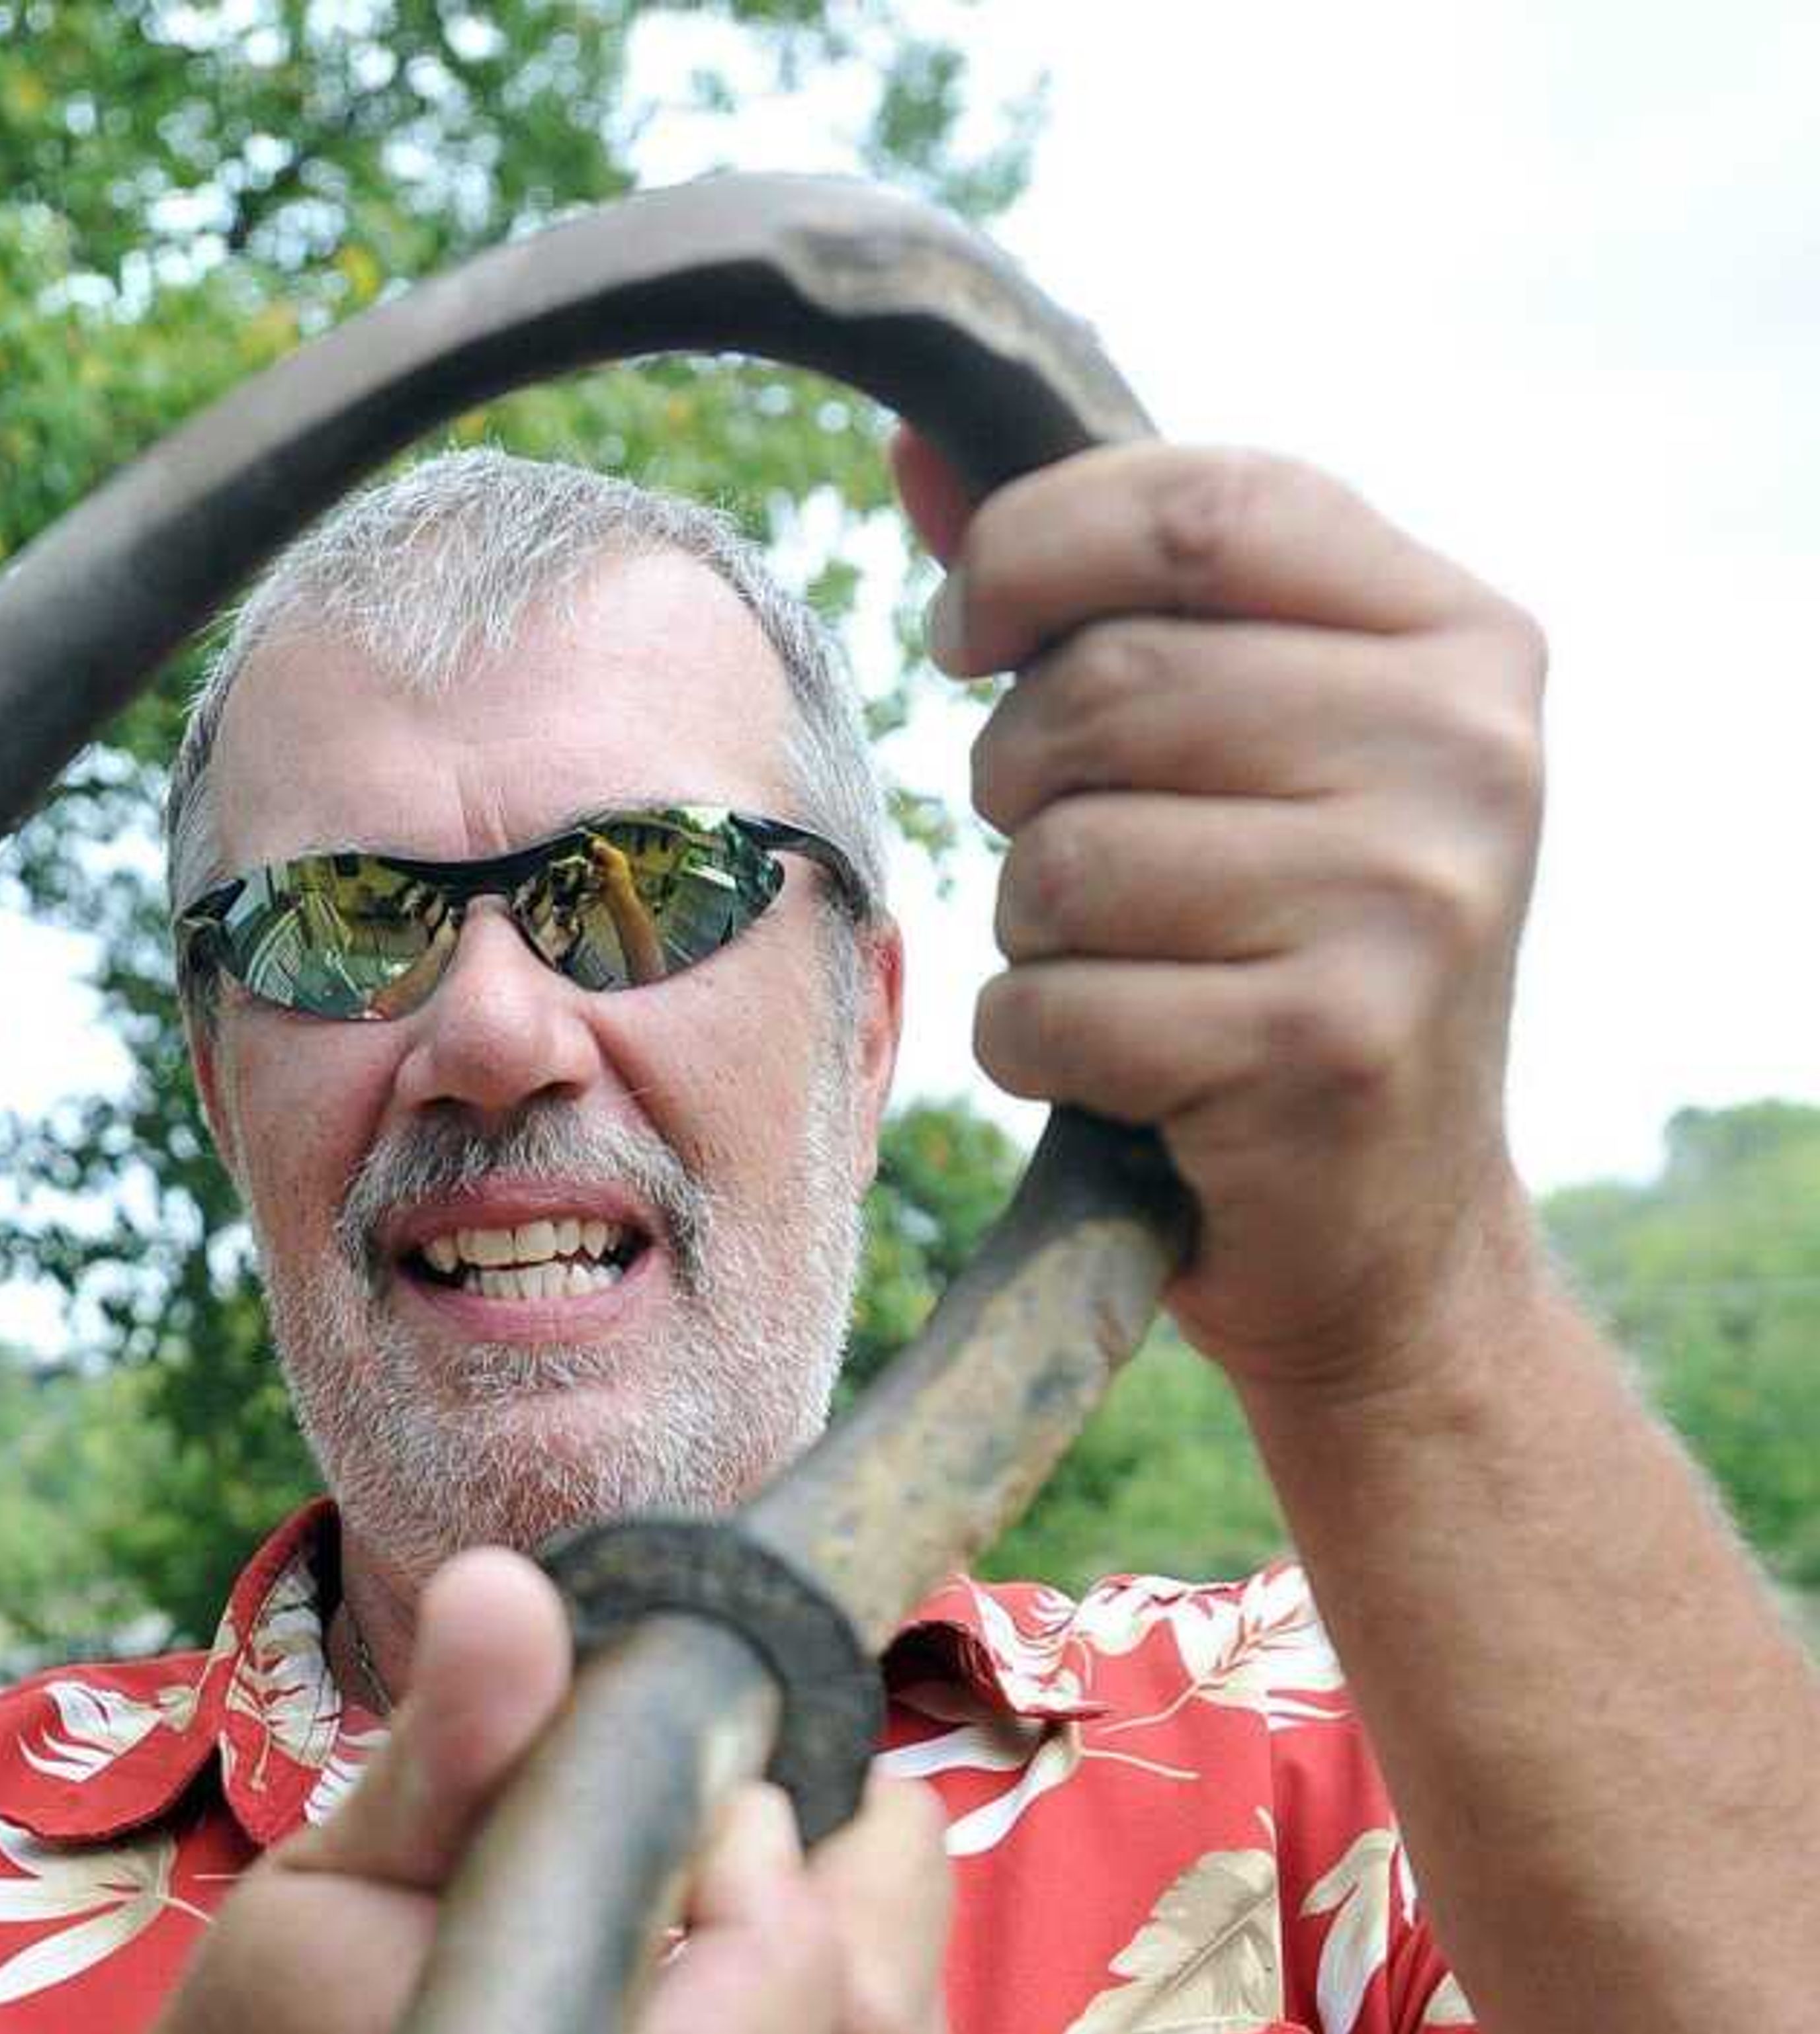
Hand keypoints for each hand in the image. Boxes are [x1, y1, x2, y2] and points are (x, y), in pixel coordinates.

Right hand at [135, 1549, 949, 2033]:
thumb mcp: (334, 1881)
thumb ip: (452, 1751)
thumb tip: (508, 1594)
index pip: (787, 1966)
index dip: (765, 1839)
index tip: (690, 1774)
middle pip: (878, 2031)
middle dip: (851, 1873)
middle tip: (752, 1791)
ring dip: (862, 1943)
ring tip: (761, 1853)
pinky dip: (837, 2026)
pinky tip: (747, 1955)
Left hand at [893, 426, 1549, 1400]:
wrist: (1392, 1241)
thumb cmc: (1285, 964)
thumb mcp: (1247, 754)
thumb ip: (1109, 593)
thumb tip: (922, 440)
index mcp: (1465, 640)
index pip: (1198, 504)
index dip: (1032, 547)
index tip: (968, 628)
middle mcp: (1464, 755)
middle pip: (1104, 686)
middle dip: (1021, 780)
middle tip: (1073, 855)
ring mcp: (1406, 905)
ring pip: (1063, 858)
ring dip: (1032, 931)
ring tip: (1123, 972)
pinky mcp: (1321, 1049)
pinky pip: (1055, 1007)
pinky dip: (1039, 1048)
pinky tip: (1123, 1073)